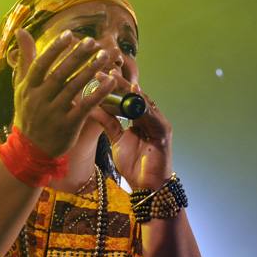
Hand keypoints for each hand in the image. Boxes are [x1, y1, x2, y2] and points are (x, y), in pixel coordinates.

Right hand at [11, 29, 117, 156]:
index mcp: (28, 88)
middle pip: (60, 74)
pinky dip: (98, 93)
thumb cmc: (29, 113)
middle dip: (77, 56)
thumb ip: (25, 59)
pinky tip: (110, 81)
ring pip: (74, 88)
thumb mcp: (22, 88)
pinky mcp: (68, 125)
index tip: (69, 34)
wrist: (32, 149)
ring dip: (90, 70)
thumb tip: (22, 30)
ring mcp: (54, 113)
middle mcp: (40, 99)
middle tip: (92, 42)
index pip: (41, 64)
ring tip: (103, 56)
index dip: (54, 49)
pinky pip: (86, 106)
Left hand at [90, 71, 172, 188]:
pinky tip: (134, 93)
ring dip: (129, 90)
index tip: (99, 75)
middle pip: (135, 96)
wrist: (147, 185)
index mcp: (140, 119)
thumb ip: (108, 123)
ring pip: (143, 102)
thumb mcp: (117, 140)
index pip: (127, 98)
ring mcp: (159, 123)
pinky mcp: (163, 132)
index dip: (114, 86)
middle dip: (120, 83)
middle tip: (104, 71)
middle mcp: (150, 118)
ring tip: (115, 78)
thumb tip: (92, 107)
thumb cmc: (134, 164)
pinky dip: (142, 104)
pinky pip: (152, 115)